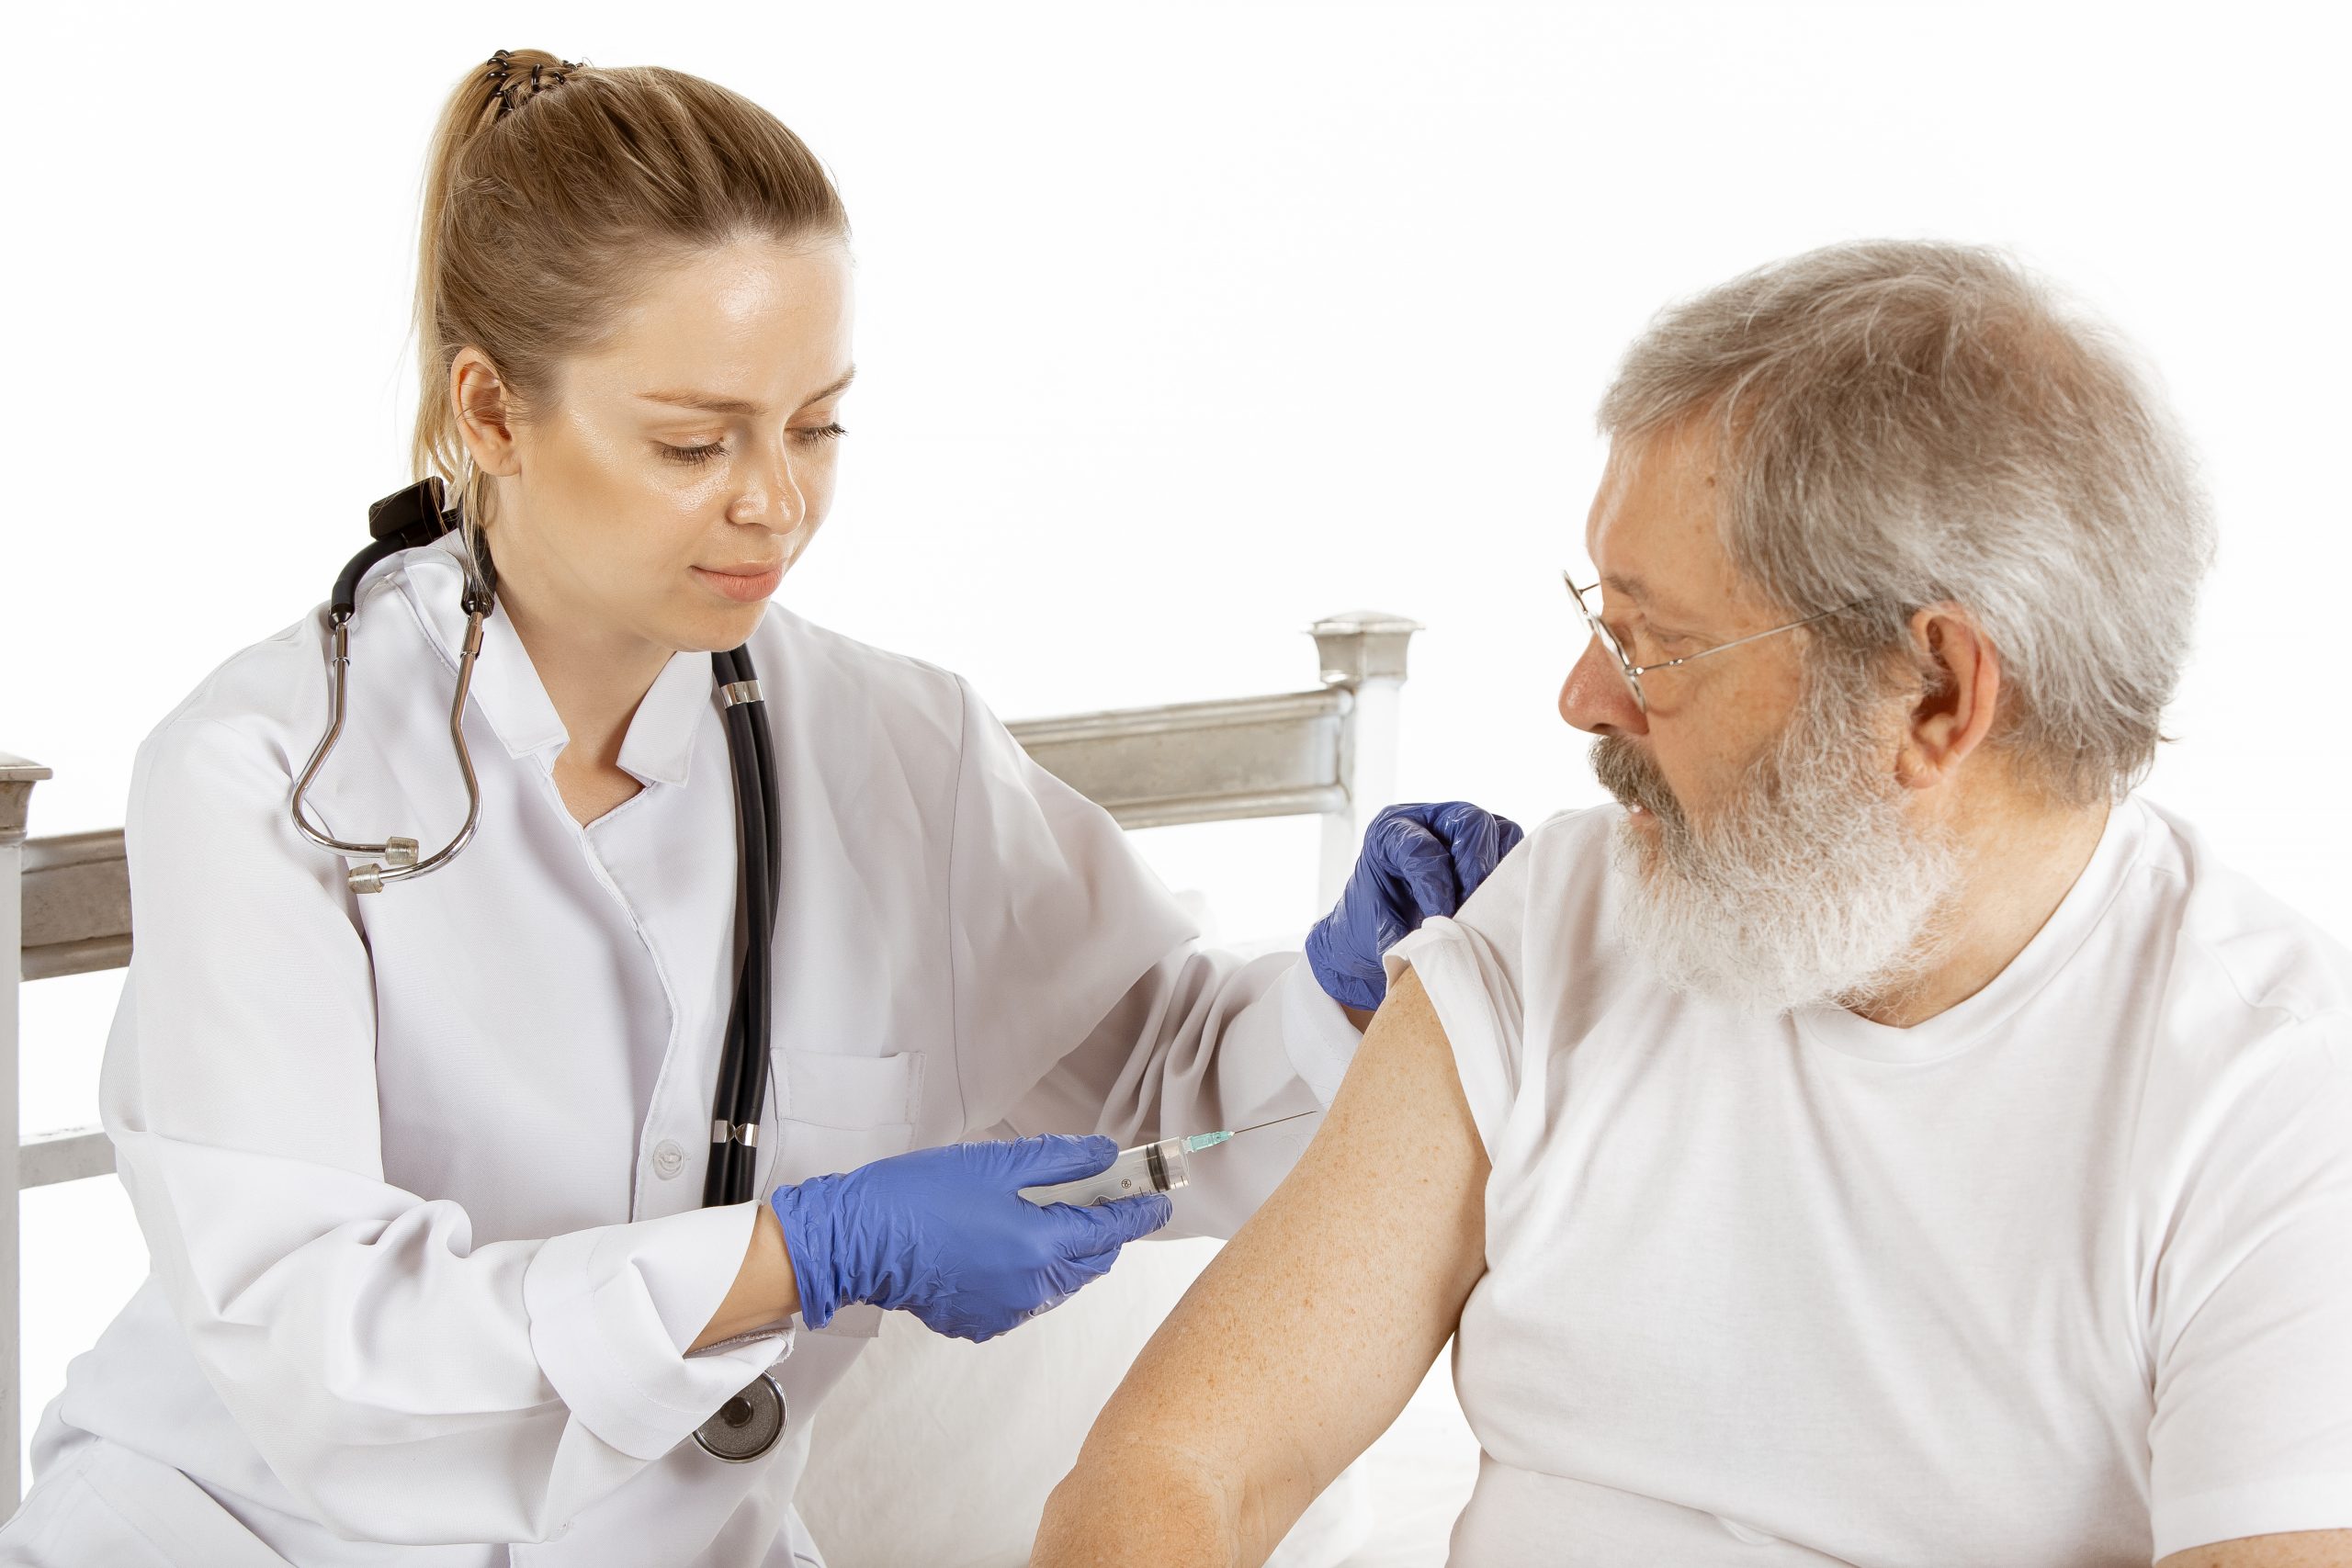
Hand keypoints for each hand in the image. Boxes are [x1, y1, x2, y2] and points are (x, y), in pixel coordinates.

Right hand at [770, 1135, 1171, 1341]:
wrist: (858, 1240)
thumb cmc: (919, 1195)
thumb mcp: (996, 1162)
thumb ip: (1060, 1160)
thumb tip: (1105, 1156)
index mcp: (1039, 1246)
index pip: (1111, 1229)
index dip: (1140, 1211)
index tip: (1161, 1200)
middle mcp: (1030, 1288)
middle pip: (1090, 1261)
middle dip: (1101, 1230)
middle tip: (1095, 1194)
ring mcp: (1005, 1311)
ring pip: (1059, 1282)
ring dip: (1064, 1252)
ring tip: (1039, 1215)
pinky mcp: (980, 1323)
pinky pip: (1024, 1297)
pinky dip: (1027, 1272)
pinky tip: (1001, 1243)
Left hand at [1305, 801, 1523, 1010]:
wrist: (1387, 936)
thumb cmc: (1378, 930)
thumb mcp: (1378, 934)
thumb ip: (1402, 937)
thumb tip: (1437, 944)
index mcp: (1388, 832)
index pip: (1419, 846)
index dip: (1433, 884)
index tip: (1438, 916)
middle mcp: (1428, 818)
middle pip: (1469, 820)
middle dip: (1472, 867)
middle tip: (1467, 907)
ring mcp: (1462, 827)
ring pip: (1496, 829)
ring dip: (1493, 871)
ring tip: (1481, 908)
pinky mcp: (1488, 842)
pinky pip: (1512, 845)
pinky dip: (1509, 871)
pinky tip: (1494, 902)